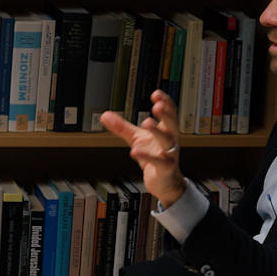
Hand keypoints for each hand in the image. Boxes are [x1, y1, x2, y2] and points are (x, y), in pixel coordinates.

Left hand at [99, 90, 186, 207]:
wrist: (163, 181)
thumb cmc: (153, 157)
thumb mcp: (136, 139)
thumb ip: (121, 127)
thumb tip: (104, 115)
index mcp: (165, 131)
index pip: (169, 114)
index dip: (165, 103)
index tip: (156, 94)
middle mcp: (170, 140)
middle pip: (172, 124)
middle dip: (166, 114)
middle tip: (158, 105)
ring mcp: (169, 154)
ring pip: (167, 141)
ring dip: (157, 131)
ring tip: (146, 122)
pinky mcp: (165, 169)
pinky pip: (159, 162)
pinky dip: (147, 156)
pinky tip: (135, 151)